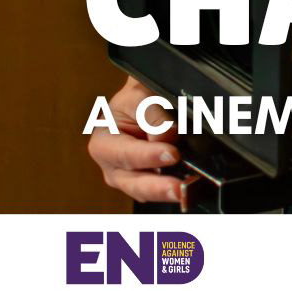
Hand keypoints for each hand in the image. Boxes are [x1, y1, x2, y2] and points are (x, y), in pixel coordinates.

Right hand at [88, 76, 183, 204]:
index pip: (125, 153)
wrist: (143, 101)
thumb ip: (151, 115)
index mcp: (103, 143)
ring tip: (186, 192)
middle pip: (133, 182)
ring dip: (166, 193)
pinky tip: (188, 188)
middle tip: (179, 188)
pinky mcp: (146, 183)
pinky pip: (158, 191)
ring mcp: (128, 178)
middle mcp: (112, 166)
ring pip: (146, 192)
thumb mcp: (139, 96)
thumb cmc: (135, 99)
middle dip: (157, 187)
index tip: (172, 154)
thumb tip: (166, 135)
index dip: (149, 156)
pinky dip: (172, 190)